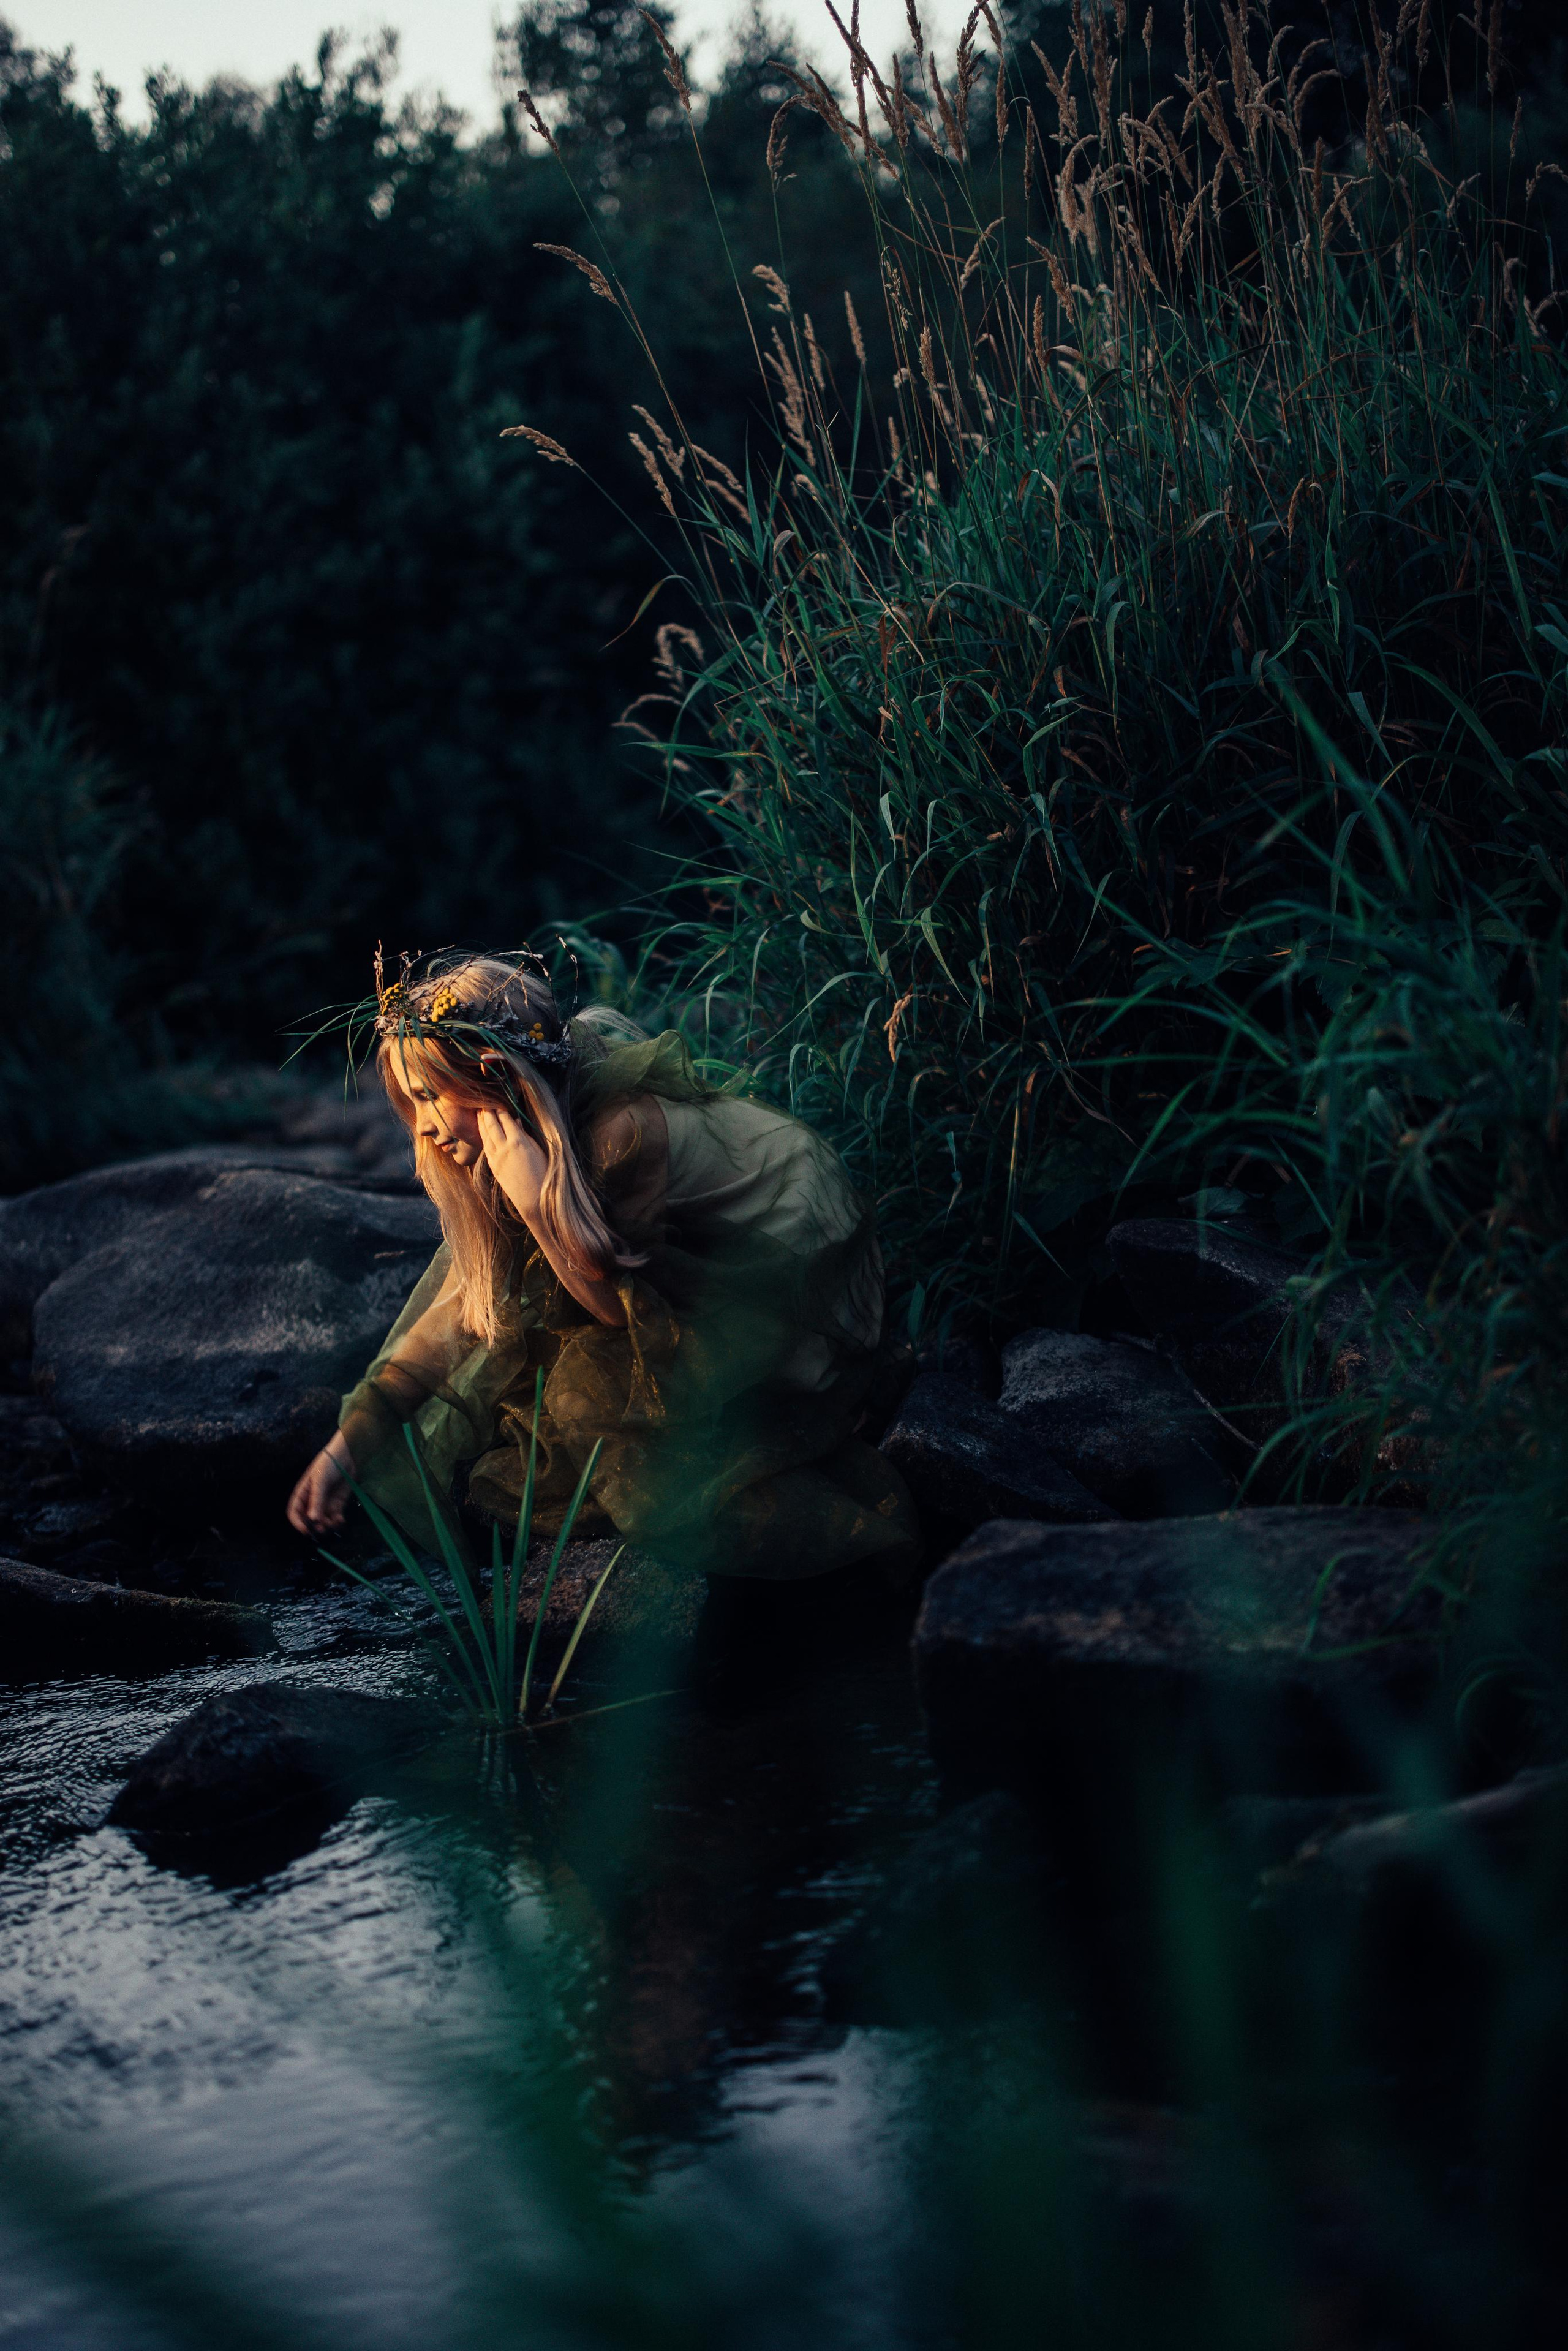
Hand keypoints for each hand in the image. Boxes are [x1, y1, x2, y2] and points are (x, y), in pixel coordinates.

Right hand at [287, 1431, 353, 1535]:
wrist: (348, 1456)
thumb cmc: (328, 1463)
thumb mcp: (320, 1480)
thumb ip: (316, 1500)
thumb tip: (312, 1519)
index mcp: (302, 1494)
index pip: (294, 1513)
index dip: (298, 1523)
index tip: (306, 1530)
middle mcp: (312, 1502)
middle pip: (309, 1521)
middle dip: (315, 1527)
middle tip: (322, 1529)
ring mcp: (325, 1504)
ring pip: (323, 1522)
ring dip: (327, 1526)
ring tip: (334, 1523)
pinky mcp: (338, 1505)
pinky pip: (335, 1519)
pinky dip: (338, 1523)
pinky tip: (341, 1521)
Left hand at [477, 1104, 546, 1224]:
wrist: (534, 1200)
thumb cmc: (543, 1175)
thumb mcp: (538, 1150)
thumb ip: (525, 1134)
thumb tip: (516, 1121)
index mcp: (518, 1141)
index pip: (505, 1118)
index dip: (500, 1108)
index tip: (497, 1100)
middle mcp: (504, 1148)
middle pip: (491, 1124)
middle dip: (487, 1111)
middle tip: (483, 1101)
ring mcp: (496, 1158)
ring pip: (485, 1135)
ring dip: (481, 1122)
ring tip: (479, 1112)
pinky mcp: (493, 1167)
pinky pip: (486, 1147)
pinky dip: (484, 1136)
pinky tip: (483, 1131)